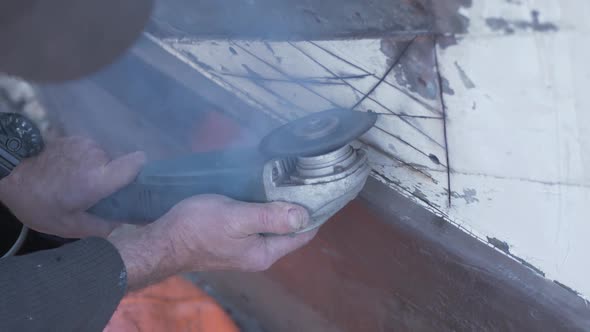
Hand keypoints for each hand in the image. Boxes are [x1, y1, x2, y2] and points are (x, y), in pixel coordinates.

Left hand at [0, 136, 145, 237]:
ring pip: (106, 158)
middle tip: (95, 194)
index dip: (140, 173)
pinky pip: (91, 152)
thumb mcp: (70, 227)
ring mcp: (85, 143)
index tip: (133, 186)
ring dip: (98, 170)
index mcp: (98, 178)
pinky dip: (85, 162)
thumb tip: (124, 223)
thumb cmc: (40, 204)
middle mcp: (97, 155)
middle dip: (112, 179)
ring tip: (78, 184)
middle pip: (120, 165)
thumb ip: (103, 227)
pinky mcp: (74, 137)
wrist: (9, 175)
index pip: (137, 163)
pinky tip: (68, 172)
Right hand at [108, 195, 316, 289]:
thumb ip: (270, 218)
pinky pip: (257, 221)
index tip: (321, 187)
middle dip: (297, 206)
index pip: (303, 234)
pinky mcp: (232, 238)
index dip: (315, 212)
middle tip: (303, 176)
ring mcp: (245, 247)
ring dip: (279, 204)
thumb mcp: (238, 218)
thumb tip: (304, 216)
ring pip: (272, 223)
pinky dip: (262, 205)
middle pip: (289, 229)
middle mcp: (259, 254)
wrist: (162, 240)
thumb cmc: (198, 228)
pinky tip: (261, 188)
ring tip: (287, 178)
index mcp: (265, 253)